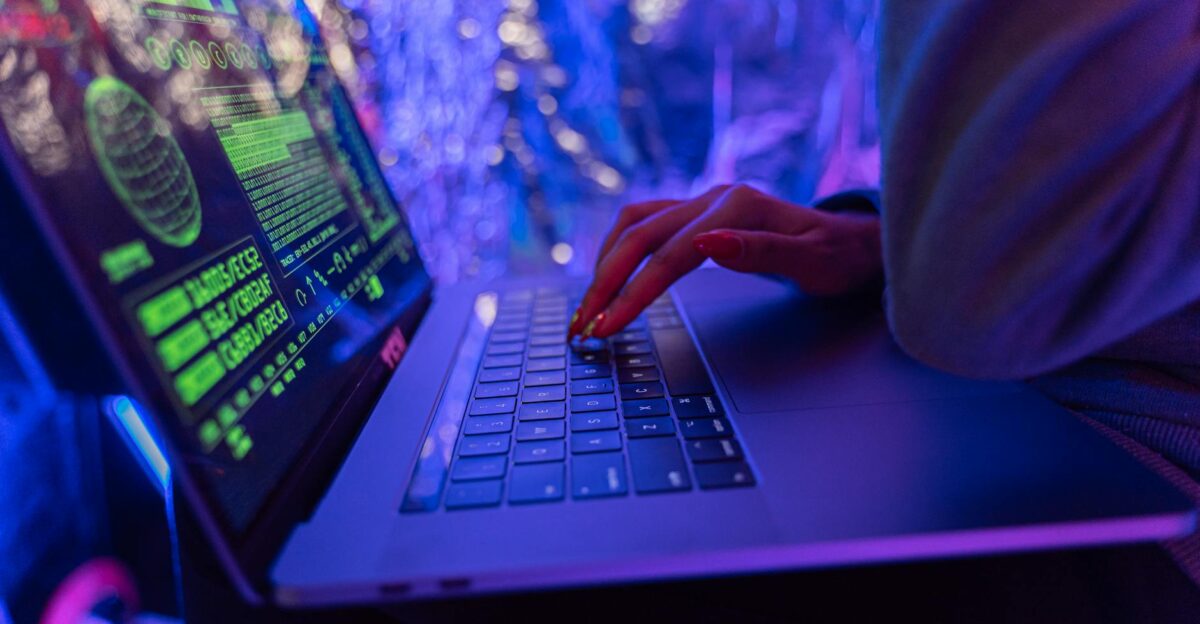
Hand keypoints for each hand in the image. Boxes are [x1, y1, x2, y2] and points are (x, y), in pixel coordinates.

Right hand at [569, 184, 882, 338]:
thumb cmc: (839, 258)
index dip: (634, 293)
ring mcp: (703, 202)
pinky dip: (618, 249)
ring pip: (634, 224)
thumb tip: (707, 244)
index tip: (607, 327)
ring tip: (586, 307)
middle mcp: (713, 198)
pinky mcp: (697, 212)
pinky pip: (644, 223)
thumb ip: (760, 253)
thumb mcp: (813, 263)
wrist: (855, 241)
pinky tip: (607, 275)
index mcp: (738, 207)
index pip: (670, 255)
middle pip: (639, 236)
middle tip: (581, 327)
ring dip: (604, 264)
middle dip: (605, 283)